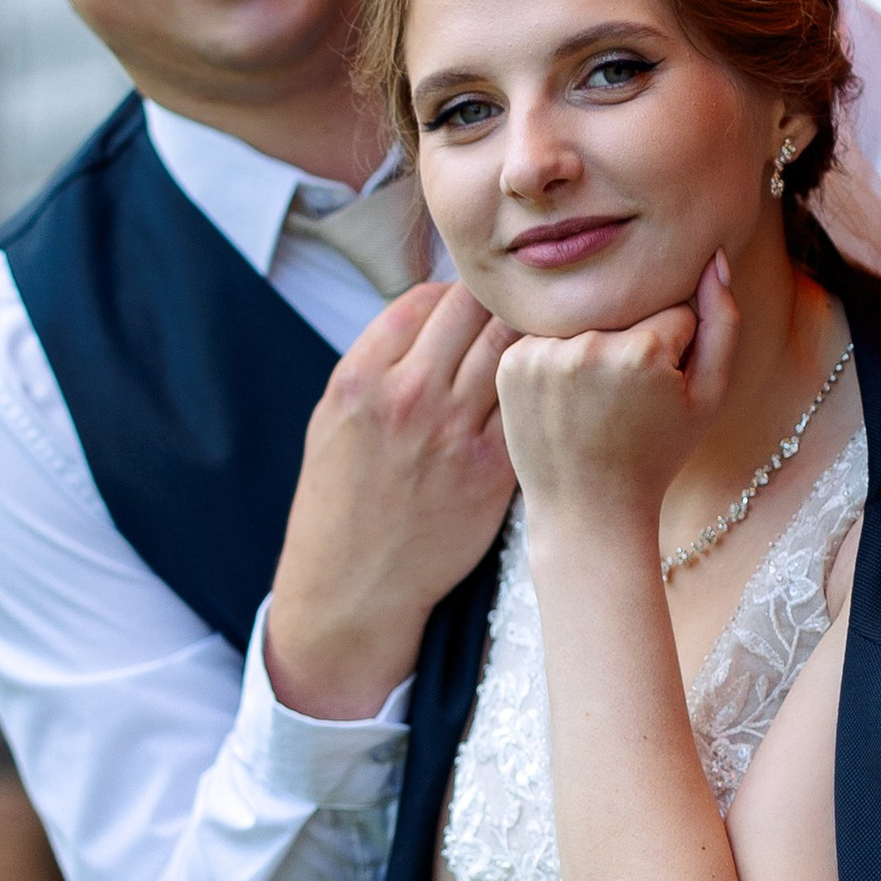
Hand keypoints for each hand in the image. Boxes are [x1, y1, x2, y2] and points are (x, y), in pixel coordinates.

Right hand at [264, 283, 516, 718]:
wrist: (354, 587)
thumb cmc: (340, 502)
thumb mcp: (333, 420)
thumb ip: (377, 362)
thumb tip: (429, 313)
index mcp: (362, 379)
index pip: (426, 296)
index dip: (454, 292)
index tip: (469, 305)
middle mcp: (408, 397)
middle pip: (476, 308)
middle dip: (502, 301)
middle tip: (520, 308)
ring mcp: (454, 434)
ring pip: (513, 348)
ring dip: (531, 335)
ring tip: (542, 338)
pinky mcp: (493, 471)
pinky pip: (530, 404)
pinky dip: (541, 387)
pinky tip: (547, 388)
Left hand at [496, 253, 741, 537]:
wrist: (587, 508)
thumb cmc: (657, 455)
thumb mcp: (708, 396)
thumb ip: (723, 322)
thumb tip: (713, 257)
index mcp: (642, 350)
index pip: (673, 310)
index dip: (675, 350)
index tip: (661, 391)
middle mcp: (586, 344)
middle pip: (626, 310)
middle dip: (635, 342)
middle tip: (626, 398)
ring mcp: (541, 353)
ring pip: (587, 318)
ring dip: (595, 344)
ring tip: (596, 400)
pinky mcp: (511, 362)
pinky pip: (550, 333)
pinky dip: (561, 356)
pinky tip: (567, 398)